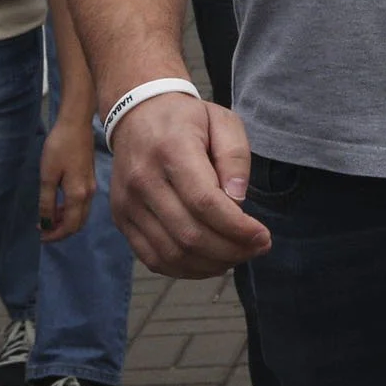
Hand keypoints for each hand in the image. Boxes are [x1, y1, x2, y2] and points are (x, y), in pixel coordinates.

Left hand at [38, 109, 96, 242]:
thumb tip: (45, 223)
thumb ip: (47, 202)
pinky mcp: (89, 179)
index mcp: (78, 195)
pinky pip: (81, 204)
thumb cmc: (59, 148)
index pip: (69, 226)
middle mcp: (88, 194)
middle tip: (42, 230)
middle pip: (78, 223)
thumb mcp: (48, 176)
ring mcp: (91, 186)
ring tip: (46, 218)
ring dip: (64, 221)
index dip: (55, 235)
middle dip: (61, 231)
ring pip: (80, 214)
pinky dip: (69, 210)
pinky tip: (57, 204)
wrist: (76, 125)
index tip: (39, 236)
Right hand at [109, 91, 272, 277]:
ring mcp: (127, 204)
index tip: (263, 237)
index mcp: (171, 151)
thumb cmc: (187, 119)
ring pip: (171, 254)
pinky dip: (184, 269)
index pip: (205, 203)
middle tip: (257, 248)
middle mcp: (143, 181)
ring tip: (238, 256)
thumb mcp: (222, 120)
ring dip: (210, 265)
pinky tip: (210, 262)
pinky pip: (152, 258)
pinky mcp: (122, 219)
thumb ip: (235, 156)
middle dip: (230, 250)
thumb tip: (238, 200)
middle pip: (189, 235)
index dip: (237, 228)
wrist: (137, 115)